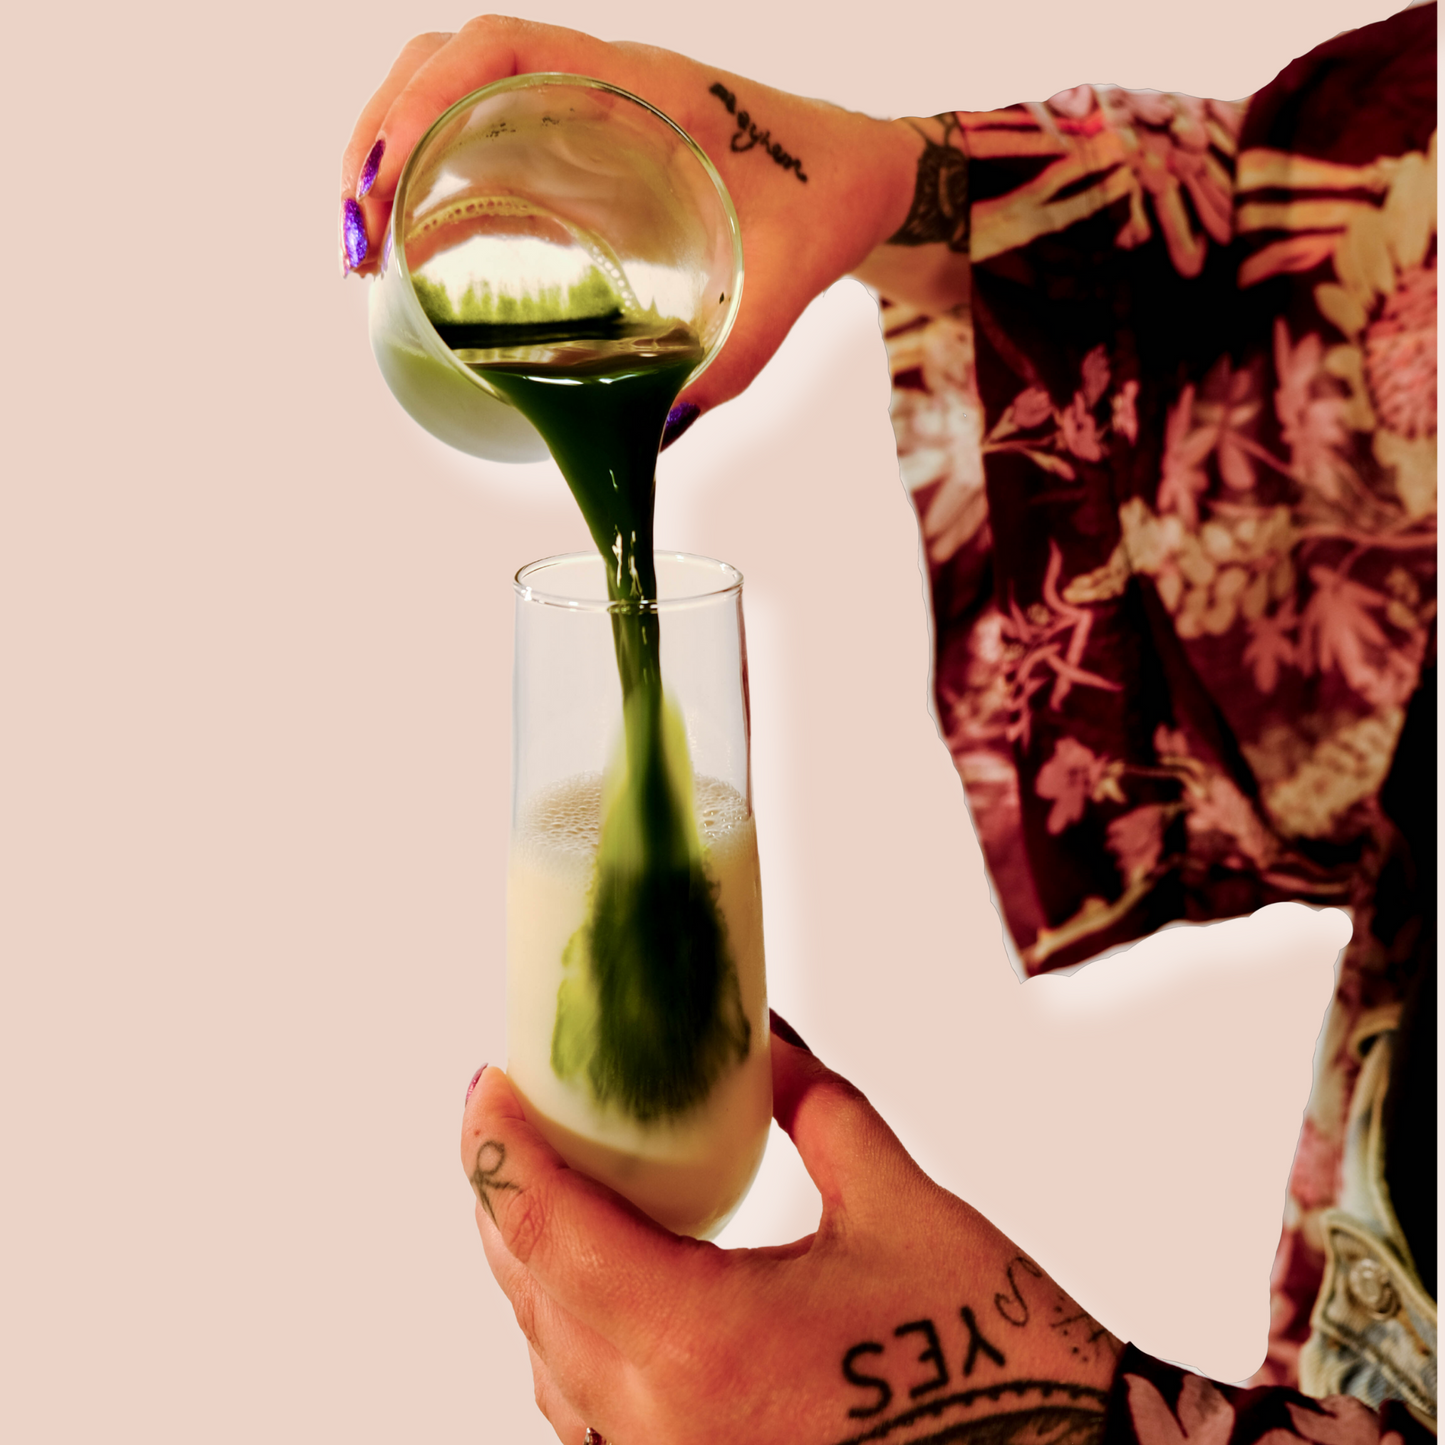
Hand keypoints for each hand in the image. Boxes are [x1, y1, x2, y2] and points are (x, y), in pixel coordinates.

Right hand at [340, 17, 920, 417]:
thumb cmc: (827, 209)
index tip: (382, 185)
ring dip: (391, 156)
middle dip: (376, 139)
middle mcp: (599, 80)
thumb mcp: (783, 284)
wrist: (862, 178)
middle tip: (353, 240)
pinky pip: (488, 137)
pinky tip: (415, 248)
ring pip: (453, 95)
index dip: (419, 101)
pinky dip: (436, 180)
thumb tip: (651, 436)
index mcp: (639, 83)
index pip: (497, 47)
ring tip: (363, 247)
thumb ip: (727, 358)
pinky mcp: (582, 144)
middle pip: (445, 64)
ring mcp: (584, 108)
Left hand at [461, 1015, 1121, 1444]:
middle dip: (505, 1191)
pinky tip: (597, 1285)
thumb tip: (769, 1044)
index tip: (489, 1082)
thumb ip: (820, 1108)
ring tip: (546, 1183)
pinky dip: (571, 1338)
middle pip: (529, 1290)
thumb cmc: (996, 1362)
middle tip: (514, 1113)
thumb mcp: (904, 1207)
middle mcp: (659, 1424)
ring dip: (530, 1266)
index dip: (501, 1145)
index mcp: (701, 1343)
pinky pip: (589, 1412)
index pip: (550, 1227)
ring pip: (547, 1360)